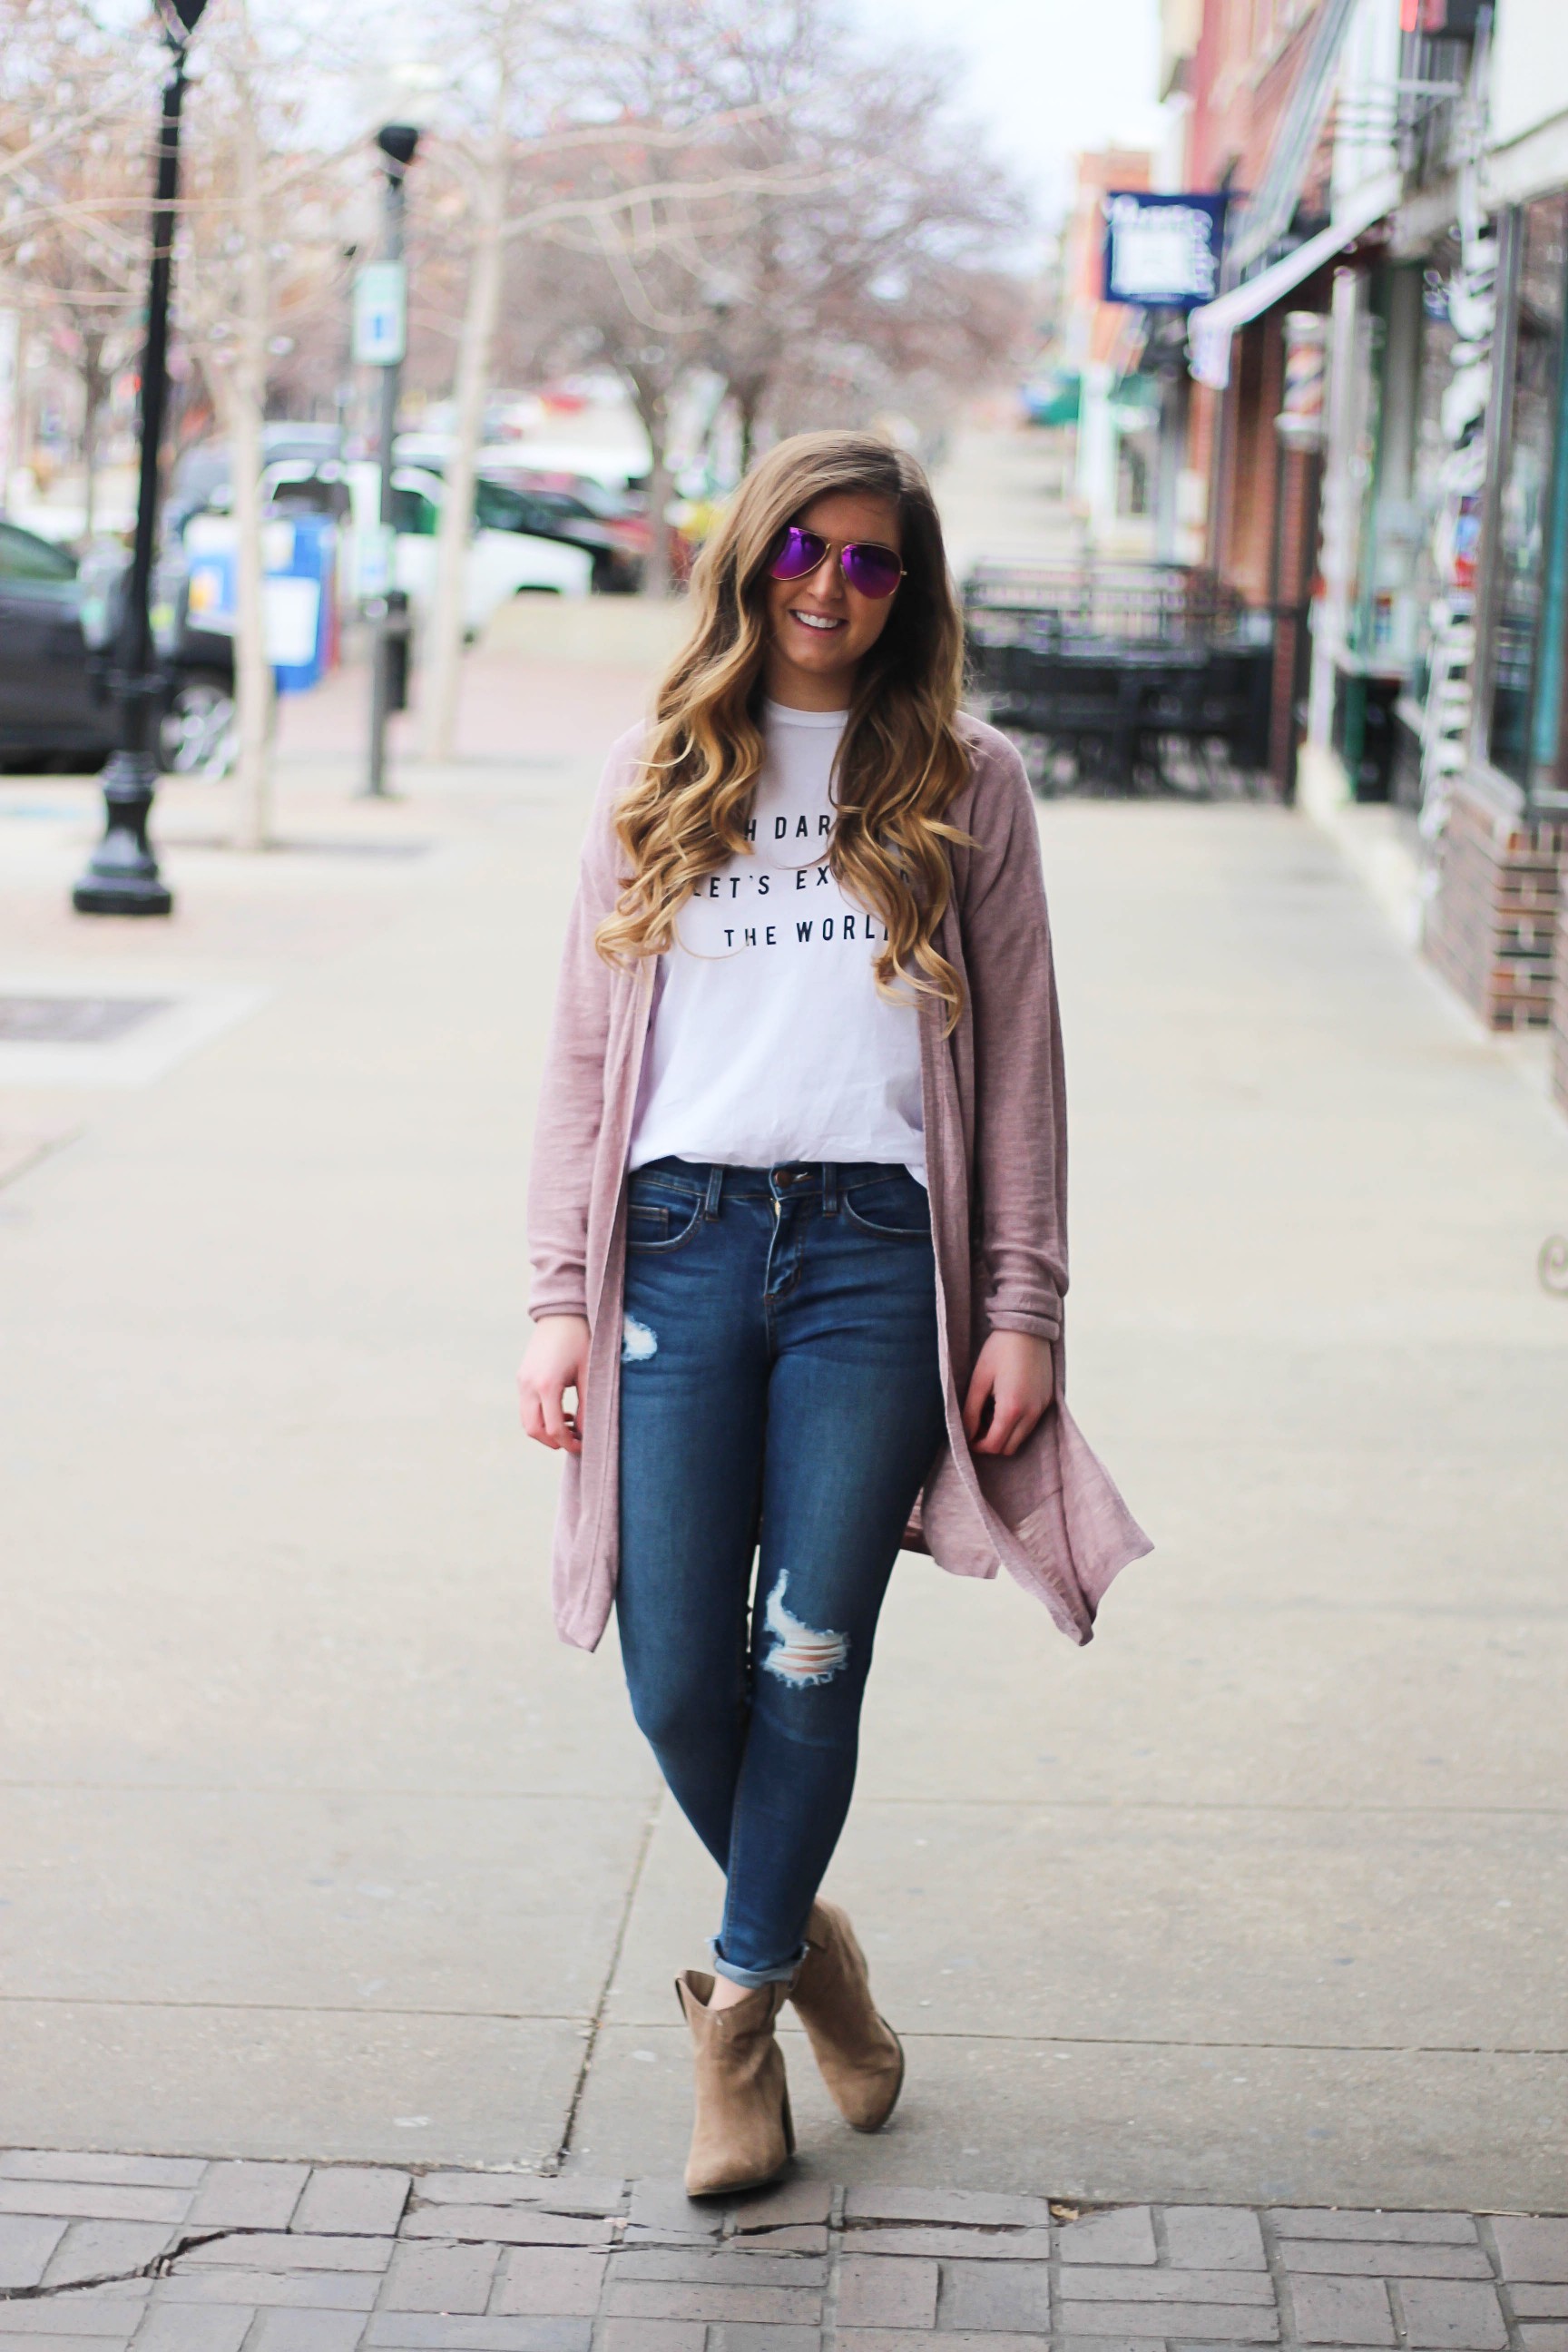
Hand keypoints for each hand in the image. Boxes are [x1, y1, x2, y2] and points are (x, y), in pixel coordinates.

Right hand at [518, 1315, 590, 1454]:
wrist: (561, 1314)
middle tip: (574, 1442)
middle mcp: (529, 1385)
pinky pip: (526, 1407)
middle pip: (533, 1429)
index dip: (568, 1443)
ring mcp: (522, 1381)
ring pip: (526, 1420)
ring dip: (544, 1430)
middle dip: (552, 1442)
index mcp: (547, 1385)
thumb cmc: (580, 1340)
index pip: (552, 1428)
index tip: (583, 1446)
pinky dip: (540, 1417)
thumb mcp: (589, 1373)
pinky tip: (561, 1411)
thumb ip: (587, 1404)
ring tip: (568, 1426)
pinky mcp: (522, 1377)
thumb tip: (585, 1431)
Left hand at [961, 1330, 1054, 1457]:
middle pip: (1010, 1448)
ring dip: (1005, 1434)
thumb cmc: (1000, 1350)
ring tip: (991, 1413)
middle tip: (977, 1426)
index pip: (995, 1445)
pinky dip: (1017, 1424)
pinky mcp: (1048, 1400)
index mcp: (1012, 1408)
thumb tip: (966, 1434)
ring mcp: (1042, 1407)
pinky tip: (1006, 1404)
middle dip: (991, 1443)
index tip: (968, 1438)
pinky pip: (1032, 1423)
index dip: (978, 1446)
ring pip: (1022, 1437)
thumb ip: (971, 1411)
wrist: (1027, 1328)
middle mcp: (1032, 1412)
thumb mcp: (979, 1380)